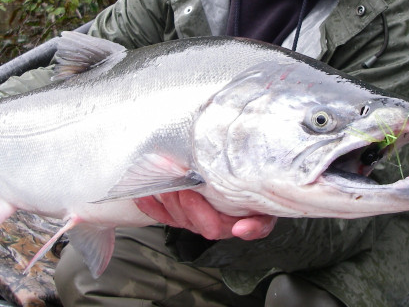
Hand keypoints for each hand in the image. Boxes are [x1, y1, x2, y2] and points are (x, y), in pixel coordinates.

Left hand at [134, 190, 276, 240]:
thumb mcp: (267, 211)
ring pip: (173, 215)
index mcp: (228, 226)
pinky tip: (141, 195)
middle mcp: (208, 225)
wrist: (256, 186)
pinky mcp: (181, 213)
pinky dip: (150, 205)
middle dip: (178, 198)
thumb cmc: (261, 198)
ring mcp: (193, 219)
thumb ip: (259, 224)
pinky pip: (162, 215)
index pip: (209, 226)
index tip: (190, 190)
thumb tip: (241, 231)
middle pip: (187, 219)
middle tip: (173, 176)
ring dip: (165, 197)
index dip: (197, 210)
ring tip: (160, 177)